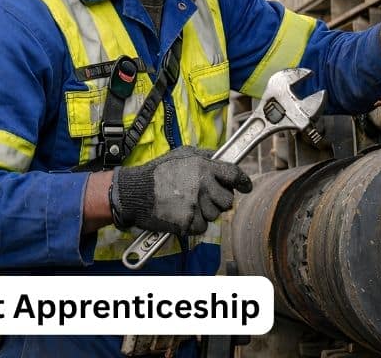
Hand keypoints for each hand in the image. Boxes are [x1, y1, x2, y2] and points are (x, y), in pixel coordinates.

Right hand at [109, 146, 251, 235]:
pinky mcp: (188, 222)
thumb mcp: (181, 154)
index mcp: (203, 167)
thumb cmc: (157, 172)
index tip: (246, 186)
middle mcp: (203, 185)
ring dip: (205, 212)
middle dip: (219, 200)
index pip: (234, 174)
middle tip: (205, 197)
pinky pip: (202, 227)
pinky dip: (194, 224)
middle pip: (228, 200)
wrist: (135, 192)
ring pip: (215, 215)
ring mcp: (196, 205)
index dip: (243, 182)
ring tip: (187, 204)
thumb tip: (220, 157)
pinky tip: (182, 214)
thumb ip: (204, 156)